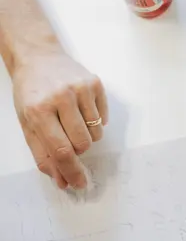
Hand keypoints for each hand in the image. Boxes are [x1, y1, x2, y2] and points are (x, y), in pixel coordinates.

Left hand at [12, 49, 107, 190]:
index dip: (72, 171)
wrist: (38, 56)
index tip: (79, 183)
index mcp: (38, 109)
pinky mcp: (95, 84)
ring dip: (86, 134)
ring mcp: (80, 89)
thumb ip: (43, 154)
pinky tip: (81, 108)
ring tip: (72, 119)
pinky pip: (104, 119)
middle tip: (66, 135)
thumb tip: (61, 180)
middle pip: (82, 144)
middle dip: (77, 148)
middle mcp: (61, 97)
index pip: (61, 150)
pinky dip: (94, 121)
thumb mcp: (27, 123)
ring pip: (95, 134)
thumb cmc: (32, 92)